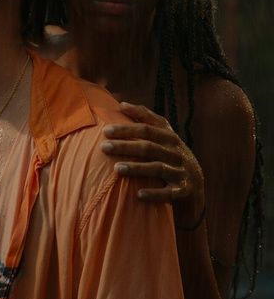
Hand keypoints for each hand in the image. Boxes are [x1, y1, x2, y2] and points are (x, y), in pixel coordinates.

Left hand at [101, 102, 204, 226]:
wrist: (195, 185)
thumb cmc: (170, 156)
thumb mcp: (164, 137)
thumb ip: (147, 121)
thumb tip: (122, 104)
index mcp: (169, 137)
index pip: (147, 127)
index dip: (127, 127)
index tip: (106, 129)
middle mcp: (176, 151)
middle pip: (149, 146)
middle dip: (126, 145)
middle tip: (104, 147)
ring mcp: (181, 171)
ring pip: (158, 168)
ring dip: (137, 168)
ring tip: (116, 169)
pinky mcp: (184, 190)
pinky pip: (169, 193)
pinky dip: (154, 194)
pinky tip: (139, 194)